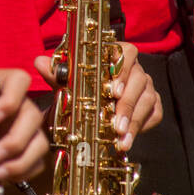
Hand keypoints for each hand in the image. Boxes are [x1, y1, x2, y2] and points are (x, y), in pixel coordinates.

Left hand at [0, 67, 48, 183]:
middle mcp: (18, 106)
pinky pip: (36, 164)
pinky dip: (19, 173)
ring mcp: (28, 130)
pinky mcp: (30, 153)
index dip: (12, 97)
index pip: (20, 79)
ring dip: (18, 161)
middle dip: (14, 138)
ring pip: (39, 142)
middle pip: (33, 114)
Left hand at [34, 41, 161, 151]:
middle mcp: (135, 69)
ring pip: (147, 100)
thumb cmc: (79, 92)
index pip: (127, 52)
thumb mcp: (67, 84)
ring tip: (119, 139)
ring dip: (133, 122)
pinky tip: (126, 141)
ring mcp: (146, 88)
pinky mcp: (153, 105)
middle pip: (139, 80)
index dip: (122, 70)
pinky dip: (140, 129)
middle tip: (116, 125)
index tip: (113, 91)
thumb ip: (56, 74)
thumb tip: (39, 62)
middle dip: (127, 105)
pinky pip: (154, 114)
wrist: (88, 112)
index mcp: (116, 56)